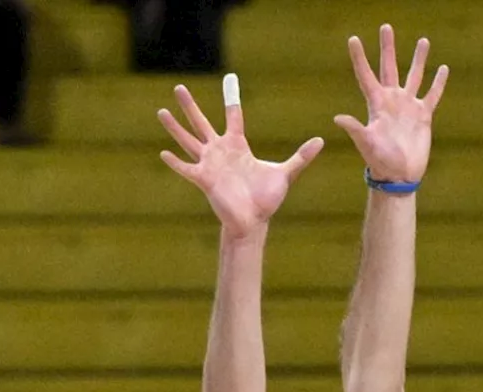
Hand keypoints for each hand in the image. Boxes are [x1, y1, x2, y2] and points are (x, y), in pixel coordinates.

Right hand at [158, 76, 322, 236]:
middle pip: (202, 123)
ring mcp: (210, 165)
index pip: (234, 116)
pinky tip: (163, 152)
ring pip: (189, 141)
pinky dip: (176, 162)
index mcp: (238, 146)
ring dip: (175, 128)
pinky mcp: (205, 180)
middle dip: (190, 106)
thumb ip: (301, 157)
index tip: (229, 79)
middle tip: (178, 87)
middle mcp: (220, 151)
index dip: (231, 98)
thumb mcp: (286, 173)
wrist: (254, 221)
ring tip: (161, 111)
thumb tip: (321, 141)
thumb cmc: (266, 198)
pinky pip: (187, 169)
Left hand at [335, 24, 447, 183]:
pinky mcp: (423, 115)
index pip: (366, 75)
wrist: (399, 175)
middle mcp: (392, 100)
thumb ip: (355, 129)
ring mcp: (408, 106)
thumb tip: (337, 119)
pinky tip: (443, 69)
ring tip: (423, 41)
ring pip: (414, 76)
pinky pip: (432, 94)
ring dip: (418, 59)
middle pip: (390, 67)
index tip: (353, 39)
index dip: (359, 57)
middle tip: (386, 27)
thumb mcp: (366, 144)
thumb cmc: (380, 161)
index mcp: (376, 104)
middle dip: (388, 48)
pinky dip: (438, 82)